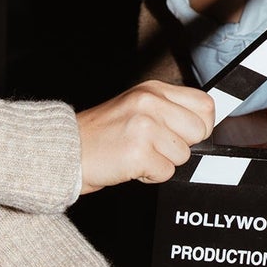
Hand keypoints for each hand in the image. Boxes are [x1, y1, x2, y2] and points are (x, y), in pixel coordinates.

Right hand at [75, 81, 214, 191]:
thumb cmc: (101, 135)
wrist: (62, 151)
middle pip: (199, 131)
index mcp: (153, 90)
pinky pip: (165, 173)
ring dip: (162, 163)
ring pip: (183, 155)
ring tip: (137, 154)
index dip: (199, 126)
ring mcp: (144, 126)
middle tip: (154, 147)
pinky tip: (130, 165)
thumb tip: (203, 125)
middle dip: (181, 146)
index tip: (182, 135)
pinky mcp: (138, 152)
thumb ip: (168, 110)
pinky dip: (150, 176)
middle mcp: (150, 103)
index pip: (205, 105)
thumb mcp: (135, 107)